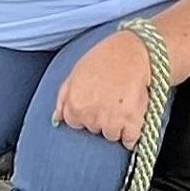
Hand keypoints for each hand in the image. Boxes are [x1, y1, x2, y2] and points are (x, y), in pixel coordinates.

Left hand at [53, 29, 153, 147]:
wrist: (132, 50)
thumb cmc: (103, 59)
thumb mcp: (75, 73)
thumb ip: (64, 98)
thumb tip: (57, 119)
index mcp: (75, 105)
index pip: (75, 123)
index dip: (85, 113)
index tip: (94, 103)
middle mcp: (91, 116)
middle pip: (93, 129)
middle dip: (100, 118)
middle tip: (110, 99)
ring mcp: (112, 121)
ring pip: (111, 135)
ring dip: (116, 125)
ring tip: (122, 105)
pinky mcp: (132, 122)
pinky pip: (130, 140)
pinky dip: (132, 134)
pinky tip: (132, 120)